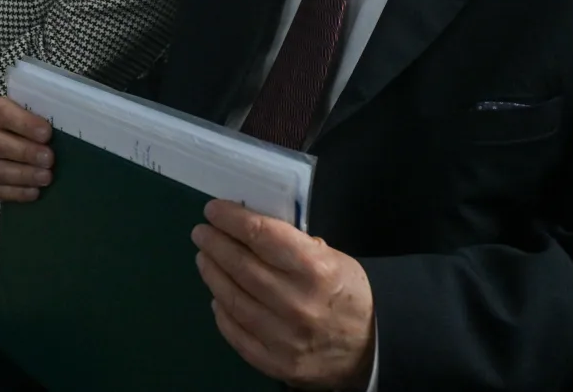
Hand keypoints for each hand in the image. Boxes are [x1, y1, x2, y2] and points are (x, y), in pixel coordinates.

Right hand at [0, 96, 53, 202]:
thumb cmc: (18, 121)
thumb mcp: (24, 109)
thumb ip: (36, 114)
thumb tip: (61, 126)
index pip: (1, 113)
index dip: (25, 124)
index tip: (47, 133)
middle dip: (25, 153)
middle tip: (49, 159)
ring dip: (23, 175)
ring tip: (46, 177)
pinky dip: (16, 193)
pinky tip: (34, 192)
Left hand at [192, 201, 374, 389]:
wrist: (371, 351)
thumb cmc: (349, 295)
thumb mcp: (334, 258)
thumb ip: (293, 244)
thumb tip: (250, 228)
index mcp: (315, 269)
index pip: (260, 235)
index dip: (231, 219)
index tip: (213, 210)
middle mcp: (296, 303)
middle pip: (240, 265)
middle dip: (215, 244)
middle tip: (201, 233)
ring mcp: (283, 337)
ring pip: (232, 298)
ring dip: (212, 274)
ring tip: (204, 258)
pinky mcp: (275, 362)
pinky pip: (236, 332)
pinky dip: (221, 312)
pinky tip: (217, 296)